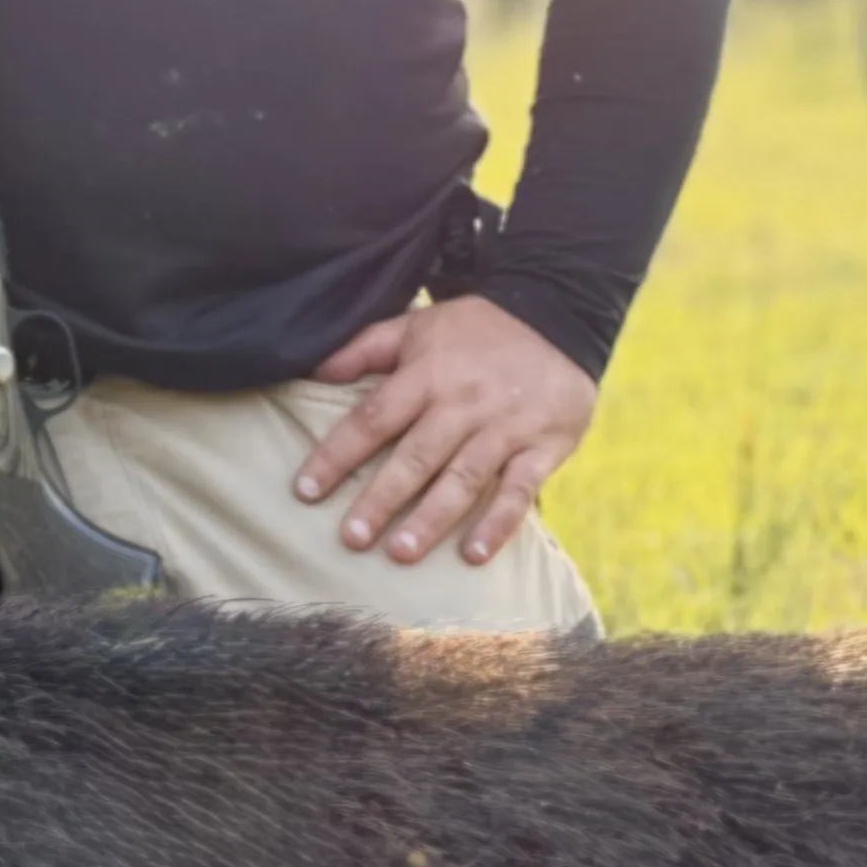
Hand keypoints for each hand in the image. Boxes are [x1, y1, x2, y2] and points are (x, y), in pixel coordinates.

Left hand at [295, 295, 598, 569]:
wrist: (561, 312)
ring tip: (401, 553)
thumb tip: (313, 371)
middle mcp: (463, 403)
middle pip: (416, 456)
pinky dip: (498, 523)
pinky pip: (519, 490)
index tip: (305, 491)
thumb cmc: (478, 328)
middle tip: (351, 538)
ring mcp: (505, 427)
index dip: (337, 455)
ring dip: (432, 518)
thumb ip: (366, 348)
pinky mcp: (543, 446)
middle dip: (381, 498)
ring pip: (463, 478)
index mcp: (427, 374)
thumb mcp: (419, 325)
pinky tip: (474, 554)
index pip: (373, 419)